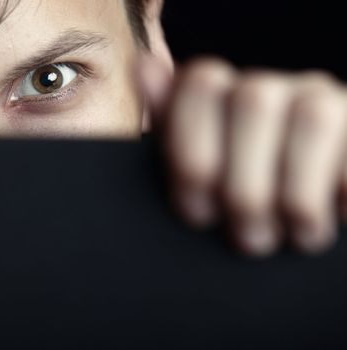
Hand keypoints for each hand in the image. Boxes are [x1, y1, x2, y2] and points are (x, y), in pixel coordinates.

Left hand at [140, 55, 346, 256]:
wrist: (300, 196)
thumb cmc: (238, 189)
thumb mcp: (196, 166)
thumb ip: (172, 127)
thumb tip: (142, 66)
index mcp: (220, 93)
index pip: (201, 84)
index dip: (193, 151)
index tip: (196, 212)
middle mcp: (268, 87)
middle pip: (253, 101)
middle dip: (245, 185)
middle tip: (247, 238)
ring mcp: (318, 99)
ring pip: (311, 121)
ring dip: (297, 196)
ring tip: (291, 236)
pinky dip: (340, 195)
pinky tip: (327, 219)